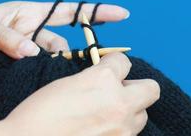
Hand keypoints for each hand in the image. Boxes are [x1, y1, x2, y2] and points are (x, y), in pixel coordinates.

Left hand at [0, 1, 128, 99]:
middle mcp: (30, 33)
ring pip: (52, 62)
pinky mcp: (17, 71)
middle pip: (63, 42)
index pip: (67, 11)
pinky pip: (38, 75)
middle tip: (85, 64)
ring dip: (56, 69)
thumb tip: (33, 52)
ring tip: (52, 76)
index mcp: (26, 14)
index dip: (94, 11)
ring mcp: (26, 54)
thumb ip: (8, 38)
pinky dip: (44, 79)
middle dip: (76, 51)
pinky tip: (45, 85)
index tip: (120, 14)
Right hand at [0, 53, 159, 135]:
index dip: (113, 62)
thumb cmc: (40, 111)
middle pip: (150, 88)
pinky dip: (120, 128)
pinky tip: (101, 127)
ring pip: (142, 114)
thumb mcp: (67, 83)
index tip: (107, 66)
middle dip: (135, 86)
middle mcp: (119, 103)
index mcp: (103, 79)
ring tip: (107, 111)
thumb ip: (92, 78)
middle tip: (117, 89)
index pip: (124, 61)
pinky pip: (129, 133)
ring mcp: (122, 129)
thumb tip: (105, 77)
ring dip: (129, 109)